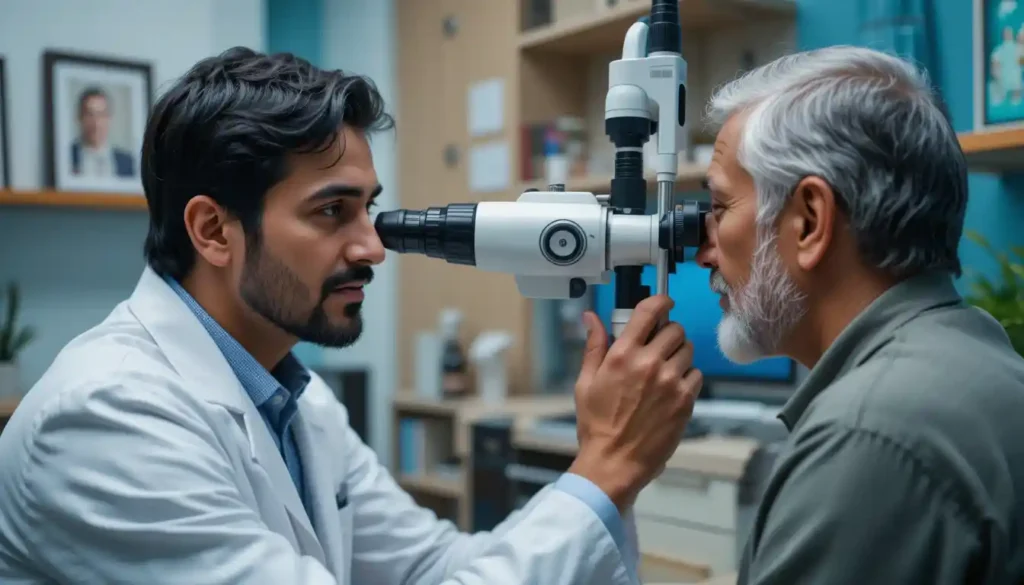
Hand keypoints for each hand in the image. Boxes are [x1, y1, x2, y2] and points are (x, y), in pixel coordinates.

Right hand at [568, 295, 702, 510]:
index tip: (665, 303)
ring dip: (679, 354)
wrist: (614, 461)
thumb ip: (594, 347)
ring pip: (688, 350)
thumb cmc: (597, 425)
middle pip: (674, 329)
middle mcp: (649, 364)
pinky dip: (687, 377)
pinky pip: (696, 375)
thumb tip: (592, 319)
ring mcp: (670, 382)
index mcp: (622, 355)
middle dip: (668, 333)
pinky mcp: (685, 401)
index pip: (649, 311)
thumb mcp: (586, 383)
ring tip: (666, 370)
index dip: (661, 301)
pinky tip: (672, 389)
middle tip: (660, 346)